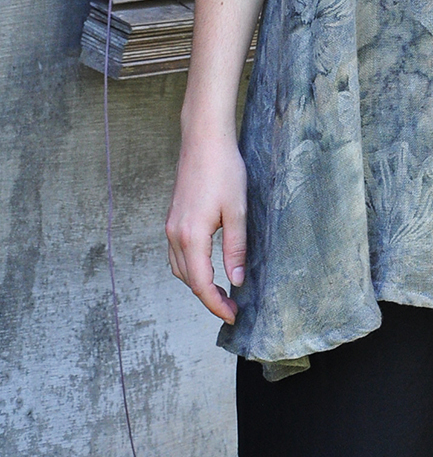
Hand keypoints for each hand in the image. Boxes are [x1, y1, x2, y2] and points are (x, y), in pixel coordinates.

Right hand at [166, 130, 246, 324]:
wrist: (204, 140)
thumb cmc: (224, 170)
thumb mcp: (237, 211)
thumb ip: (236, 248)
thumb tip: (236, 281)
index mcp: (191, 236)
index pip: (201, 284)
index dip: (216, 304)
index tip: (233, 316)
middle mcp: (175, 235)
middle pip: (188, 280)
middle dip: (208, 297)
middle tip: (232, 307)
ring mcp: (171, 226)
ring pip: (180, 268)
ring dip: (198, 284)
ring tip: (221, 291)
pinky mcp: (173, 218)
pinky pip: (177, 254)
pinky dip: (190, 268)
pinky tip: (206, 266)